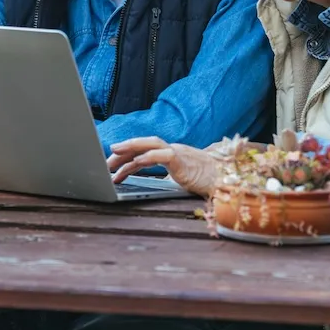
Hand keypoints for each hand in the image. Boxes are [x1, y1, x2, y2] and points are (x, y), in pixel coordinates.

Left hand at [107, 137, 224, 197]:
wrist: (223, 181)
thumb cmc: (203, 181)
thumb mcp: (178, 180)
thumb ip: (164, 179)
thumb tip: (150, 185)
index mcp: (168, 155)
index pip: (143, 152)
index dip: (126, 157)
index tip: (112, 165)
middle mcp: (170, 150)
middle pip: (142, 145)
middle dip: (122, 151)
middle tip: (106, 161)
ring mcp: (176, 152)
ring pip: (150, 144)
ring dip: (130, 148)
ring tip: (114, 155)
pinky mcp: (182, 159)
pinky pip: (163, 155)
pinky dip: (148, 157)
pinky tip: (136, 162)